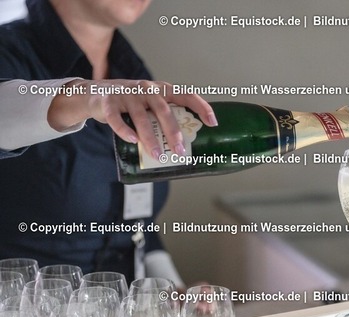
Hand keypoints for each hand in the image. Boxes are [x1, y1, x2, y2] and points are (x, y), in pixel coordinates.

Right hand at [48, 79, 217, 158]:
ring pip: (141, 117)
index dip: (201, 107)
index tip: (213, 123)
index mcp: (161, 90)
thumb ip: (164, 117)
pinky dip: (125, 130)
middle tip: (180, 151)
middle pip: (164, 111)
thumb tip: (186, 145)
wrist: (93, 94)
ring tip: (157, 154)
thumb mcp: (150, 105)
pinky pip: (116, 118)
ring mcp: (127, 94)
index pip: (186, 95)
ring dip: (151, 138)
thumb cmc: (130, 103)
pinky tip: (133, 141)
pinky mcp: (108, 102)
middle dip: (173, 133)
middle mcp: (147, 89)